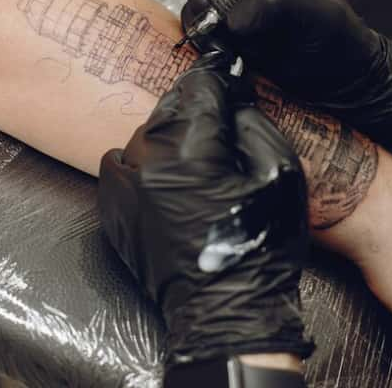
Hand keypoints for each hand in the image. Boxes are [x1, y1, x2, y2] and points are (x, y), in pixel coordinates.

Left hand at [98, 52, 313, 366]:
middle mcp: (148, 162)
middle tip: (218, 122)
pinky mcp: (112, 210)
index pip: (197, 87)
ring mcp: (124, 187)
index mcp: (191, 150)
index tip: (230, 80)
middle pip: (167, 107)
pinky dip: (143, 162)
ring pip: (143, 135)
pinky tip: (168, 178)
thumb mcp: (280, 172)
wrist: (226, 311)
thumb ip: (251, 122)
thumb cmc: (262, 246)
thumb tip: (231, 97)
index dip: (218, 80)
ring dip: (167, 136)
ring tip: (195, 157)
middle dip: (194, 108)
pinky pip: (121, 164)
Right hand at [183, 0, 391, 143]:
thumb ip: (281, 0)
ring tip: (229, 39)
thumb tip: (235, 17)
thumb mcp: (321, 14)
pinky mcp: (224, 20)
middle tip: (211, 17)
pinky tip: (228, 48)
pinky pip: (197, 21)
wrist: (336, 82)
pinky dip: (204, 35)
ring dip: (202, 16)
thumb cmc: (340, 41)